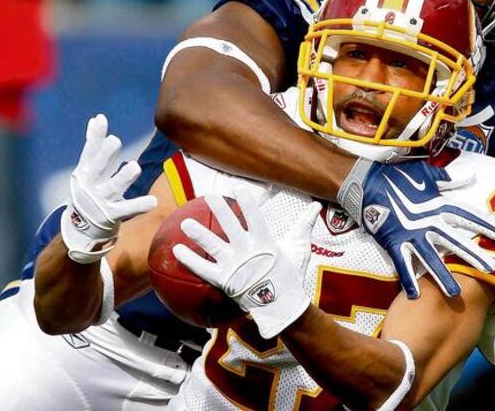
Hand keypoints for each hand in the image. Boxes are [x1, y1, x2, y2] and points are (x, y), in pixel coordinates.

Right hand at [61, 114, 156, 263]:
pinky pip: (127, 209)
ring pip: (114, 187)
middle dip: (105, 154)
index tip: (101, 120)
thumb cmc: (88, 191)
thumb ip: (94, 145)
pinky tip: (153, 201)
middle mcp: (91, 185)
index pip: (89, 151)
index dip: (95, 136)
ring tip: (135, 167)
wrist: (78, 229)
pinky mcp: (111, 215)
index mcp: (84, 172)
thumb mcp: (87, 169)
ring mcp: (101, 201)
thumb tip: (97, 118)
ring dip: (123, 177)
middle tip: (115, 141)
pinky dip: (139, 205)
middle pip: (98, 167)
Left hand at [173, 189, 321, 338]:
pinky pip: (203, 269)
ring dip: (199, 234)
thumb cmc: (291, 275)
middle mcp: (248, 251)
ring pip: (214, 246)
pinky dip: (189, 261)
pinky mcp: (224, 280)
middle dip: (220, 209)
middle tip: (209, 195)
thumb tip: (318, 206)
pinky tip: (176, 251)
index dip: (247, 201)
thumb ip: (304, 225)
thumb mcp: (300, 248)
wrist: (282, 306)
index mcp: (265, 242)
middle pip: (231, 226)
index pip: (254, 216)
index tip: (238, 189)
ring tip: (185, 223)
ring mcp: (234, 266)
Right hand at [340, 159, 494, 298]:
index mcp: (437, 204)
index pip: (467, 216)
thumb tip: (471, 177)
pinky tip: (415, 296)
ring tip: (455, 293)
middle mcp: (427, 222)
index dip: (485, 224)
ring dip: (442, 276)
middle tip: (491, 269)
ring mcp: (410, 234)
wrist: (366, 181)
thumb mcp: (427, 174)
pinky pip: (402, 265)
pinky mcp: (393, 242)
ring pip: (430, 259)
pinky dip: (408, 280)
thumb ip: (450, 180)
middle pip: (454, 242)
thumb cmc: (398, 176)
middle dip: (473, 255)